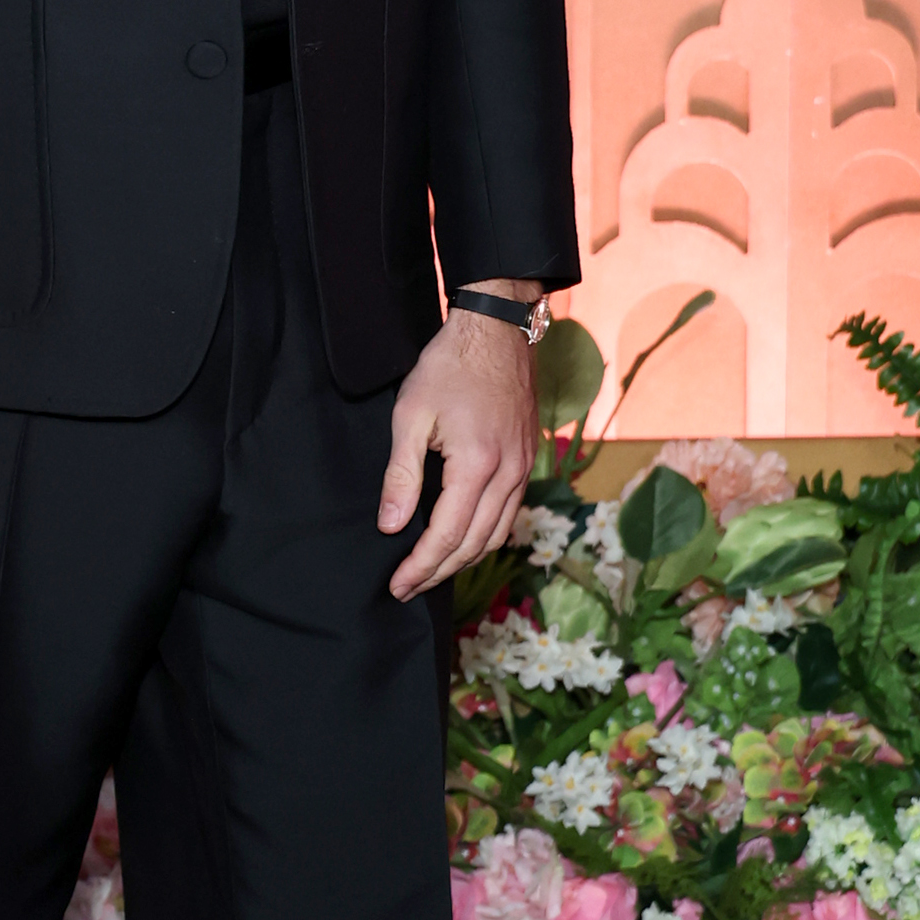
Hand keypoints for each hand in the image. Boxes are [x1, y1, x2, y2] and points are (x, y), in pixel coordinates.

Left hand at [380, 285, 540, 600]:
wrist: (497, 331)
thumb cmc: (449, 366)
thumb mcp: (411, 415)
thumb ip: (401, 474)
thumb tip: (391, 525)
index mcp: (478, 465)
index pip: (447, 536)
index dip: (420, 566)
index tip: (397, 586)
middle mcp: (509, 474)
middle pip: (474, 545)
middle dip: (439, 572)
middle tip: (407, 588)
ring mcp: (523, 469)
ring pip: (497, 535)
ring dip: (464, 560)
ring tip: (431, 571)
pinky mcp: (527, 461)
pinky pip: (510, 515)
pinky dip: (485, 537)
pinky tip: (463, 540)